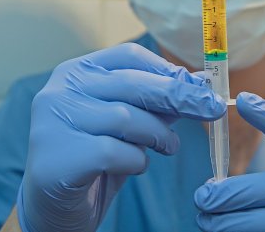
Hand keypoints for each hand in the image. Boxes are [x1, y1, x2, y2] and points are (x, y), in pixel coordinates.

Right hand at [17, 43, 225, 231]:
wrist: (53, 208)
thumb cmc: (94, 158)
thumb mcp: (128, 125)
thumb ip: (155, 102)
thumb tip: (198, 83)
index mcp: (75, 72)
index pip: (128, 56)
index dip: (167, 68)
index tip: (197, 85)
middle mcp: (59, 90)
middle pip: (132, 82)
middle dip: (179, 96)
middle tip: (211, 109)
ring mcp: (54, 122)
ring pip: (126, 117)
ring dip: (158, 134)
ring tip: (168, 146)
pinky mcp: (57, 157)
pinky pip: (114, 152)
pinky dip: (136, 161)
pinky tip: (135, 166)